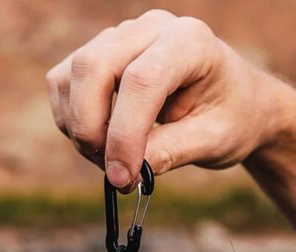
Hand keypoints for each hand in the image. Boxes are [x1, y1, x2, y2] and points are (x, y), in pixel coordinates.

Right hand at [46, 9, 282, 191]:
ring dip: (79, 128)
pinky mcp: (99, 55)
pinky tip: (100, 141)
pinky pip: (63, 83)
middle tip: (114, 173)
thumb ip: (172, 152)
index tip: (123, 178)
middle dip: (91, 129)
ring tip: (112, 160)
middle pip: (93, 67)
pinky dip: (71, 120)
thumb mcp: (214, 141)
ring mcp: (120, 38)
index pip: (143, 80)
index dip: (125, 134)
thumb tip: (126, 172)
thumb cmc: (230, 117)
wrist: (233, 102)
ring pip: (71, 76)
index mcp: (190, 42)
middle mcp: (151, 29)